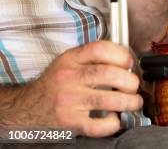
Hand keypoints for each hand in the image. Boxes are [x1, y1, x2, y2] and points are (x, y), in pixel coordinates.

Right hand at [18, 41, 141, 136]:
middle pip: (109, 74)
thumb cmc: (55, 84)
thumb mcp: (68, 62)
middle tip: (134, 86)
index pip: (100, 49)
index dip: (121, 54)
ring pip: (109, 100)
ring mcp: (68, 101)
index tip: (130, 63)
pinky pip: (98, 125)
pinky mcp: (69, 123)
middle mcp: (68, 78)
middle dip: (130, 81)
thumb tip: (127, 61)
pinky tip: (115, 119)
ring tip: (134, 102)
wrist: (26, 108)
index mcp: (70, 60)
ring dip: (129, 101)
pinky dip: (113, 123)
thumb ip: (92, 57)